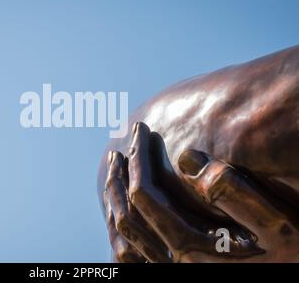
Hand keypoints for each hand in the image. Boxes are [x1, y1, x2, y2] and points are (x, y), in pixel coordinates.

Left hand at [103, 122, 298, 261]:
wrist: (291, 271)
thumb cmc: (290, 249)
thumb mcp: (276, 223)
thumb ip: (234, 192)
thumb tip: (187, 156)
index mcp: (190, 247)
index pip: (144, 194)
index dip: (139, 157)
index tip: (141, 128)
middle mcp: (172, 262)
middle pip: (125, 213)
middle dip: (120, 173)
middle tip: (122, 143)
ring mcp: (168, 268)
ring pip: (124, 231)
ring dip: (115, 194)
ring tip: (116, 164)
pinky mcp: (174, 268)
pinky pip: (130, 247)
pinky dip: (120, 217)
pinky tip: (125, 198)